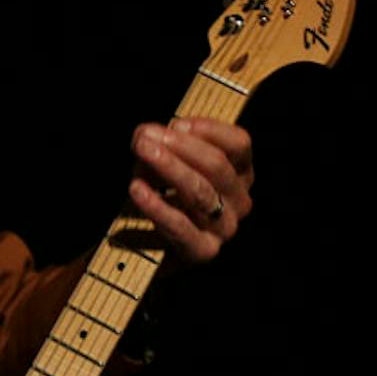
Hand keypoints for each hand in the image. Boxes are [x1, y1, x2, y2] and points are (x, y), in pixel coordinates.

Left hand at [126, 117, 253, 266]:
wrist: (150, 252)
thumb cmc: (163, 199)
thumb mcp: (166, 166)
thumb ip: (163, 147)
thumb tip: (146, 133)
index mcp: (240, 174)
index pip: (239, 144)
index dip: (209, 130)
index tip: (176, 123)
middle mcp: (239, 200)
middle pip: (217, 166)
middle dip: (179, 146)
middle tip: (145, 137)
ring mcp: (224, 227)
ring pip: (200, 192)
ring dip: (169, 167)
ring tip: (142, 152)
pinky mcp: (203, 250)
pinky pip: (180, 226)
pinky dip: (156, 206)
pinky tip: (136, 189)